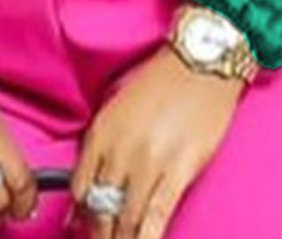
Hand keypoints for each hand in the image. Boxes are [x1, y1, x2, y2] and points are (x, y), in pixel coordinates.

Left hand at [67, 43, 245, 238]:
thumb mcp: (117, 108)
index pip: (80, 189)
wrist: (200, 61)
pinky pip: (157, 216)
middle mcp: (120, 149)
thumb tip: (83, 200)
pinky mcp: (180, 169)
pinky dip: (147, 237)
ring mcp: (150, 161)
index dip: (82, 217)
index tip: (84, 229)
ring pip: (127, 218)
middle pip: (101, 209)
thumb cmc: (161, 81)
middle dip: (100, 235)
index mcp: (101, 132)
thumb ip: (100, 150)